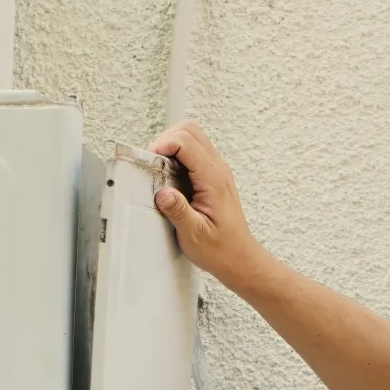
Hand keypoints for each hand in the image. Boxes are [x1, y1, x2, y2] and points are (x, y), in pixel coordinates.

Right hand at [148, 121, 268, 286]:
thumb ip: (178, 211)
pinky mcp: (212, 177)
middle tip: (151, 161)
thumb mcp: (195, 234)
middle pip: (190, 130)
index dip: (162, 145)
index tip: (149, 161)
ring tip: (158, 168)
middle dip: (165, 139)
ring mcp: (216, 171)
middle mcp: (217, 170)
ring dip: (171, 146)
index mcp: (213, 179)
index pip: (186, 142)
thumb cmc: (221, 249)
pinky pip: (193, 153)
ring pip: (192, 138)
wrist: (239, 258)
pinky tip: (168, 176)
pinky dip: (177, 156)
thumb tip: (162, 193)